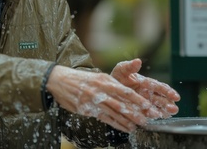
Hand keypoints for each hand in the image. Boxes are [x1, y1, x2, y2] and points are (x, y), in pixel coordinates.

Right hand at [46, 65, 167, 132]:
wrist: (59, 80)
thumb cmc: (80, 79)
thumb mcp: (96, 77)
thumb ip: (110, 84)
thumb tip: (126, 92)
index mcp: (104, 79)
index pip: (124, 90)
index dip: (137, 99)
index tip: (147, 105)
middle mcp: (100, 89)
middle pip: (121, 103)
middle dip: (135, 112)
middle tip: (147, 119)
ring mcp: (93, 100)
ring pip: (114, 112)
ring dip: (127, 120)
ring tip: (137, 126)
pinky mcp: (87, 110)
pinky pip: (105, 118)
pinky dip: (116, 124)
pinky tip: (125, 128)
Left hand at [110, 58, 179, 117]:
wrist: (107, 90)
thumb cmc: (116, 78)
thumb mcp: (121, 70)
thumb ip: (129, 67)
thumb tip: (138, 61)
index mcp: (145, 83)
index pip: (158, 86)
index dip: (167, 91)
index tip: (175, 96)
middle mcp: (147, 93)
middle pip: (160, 99)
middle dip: (168, 103)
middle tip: (174, 108)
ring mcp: (144, 103)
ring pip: (157, 107)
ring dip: (164, 111)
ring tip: (170, 113)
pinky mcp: (139, 111)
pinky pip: (147, 114)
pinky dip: (153, 116)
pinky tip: (159, 118)